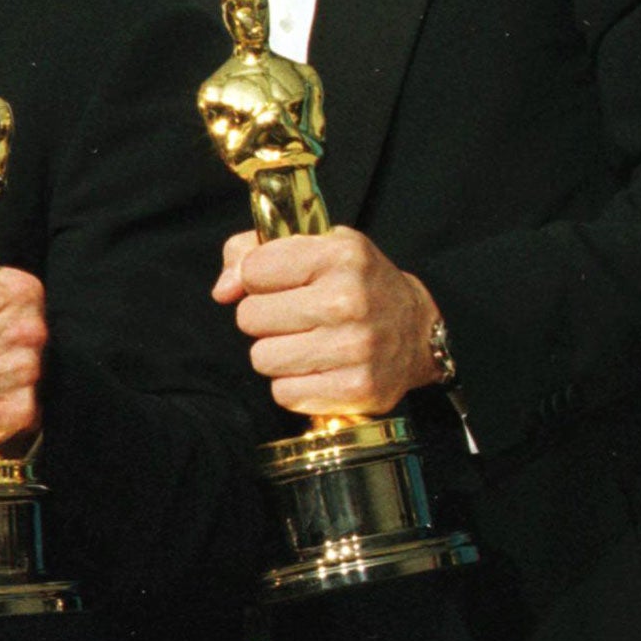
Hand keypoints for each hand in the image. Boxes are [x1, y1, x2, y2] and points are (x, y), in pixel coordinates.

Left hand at [211, 227, 441, 416]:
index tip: (283, 283)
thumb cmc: (354, 283)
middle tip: (296, 317)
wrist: (417, 331)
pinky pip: (284, 393)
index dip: (259, 279)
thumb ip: (251, 252)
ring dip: (276, 353)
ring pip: (262, 358)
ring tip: (306, 342)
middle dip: (264, 318)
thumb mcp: (313, 246)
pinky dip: (294, 385)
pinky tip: (318, 369)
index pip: (253, 270)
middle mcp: (349, 299)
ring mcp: (355, 347)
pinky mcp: (357, 389)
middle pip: (249, 317)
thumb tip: (223, 290)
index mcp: (338, 254)